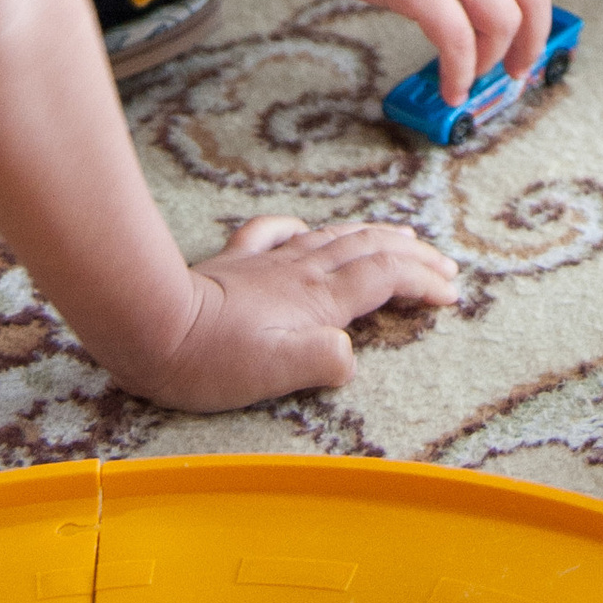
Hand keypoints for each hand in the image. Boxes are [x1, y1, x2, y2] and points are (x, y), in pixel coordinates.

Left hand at [132, 209, 455, 412]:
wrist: (151, 327)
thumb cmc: (212, 360)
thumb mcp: (278, 373)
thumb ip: (325, 362)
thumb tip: (350, 355)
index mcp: (319, 300)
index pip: (387, 278)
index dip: (424, 282)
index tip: (451, 294)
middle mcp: (302, 273)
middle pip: (371, 250)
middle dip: (413, 255)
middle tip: (444, 264)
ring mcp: (269, 264)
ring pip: (336, 237)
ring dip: (375, 236)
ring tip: (400, 237)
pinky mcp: (236, 264)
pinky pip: (278, 235)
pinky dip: (304, 229)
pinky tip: (306, 229)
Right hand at [235, 0, 551, 96]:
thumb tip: (474, 9)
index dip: (529, 17)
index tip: (520, 44)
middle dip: (530, 43)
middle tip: (514, 71)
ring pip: (503, 21)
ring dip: (490, 61)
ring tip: (469, 78)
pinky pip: (459, 41)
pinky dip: (461, 73)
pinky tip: (451, 88)